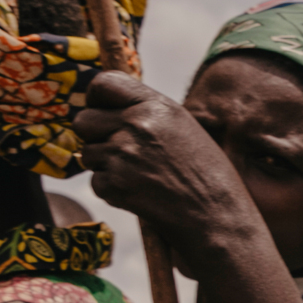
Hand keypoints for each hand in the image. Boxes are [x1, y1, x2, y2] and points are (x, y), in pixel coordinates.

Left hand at [71, 74, 269, 278]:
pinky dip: (113, 191)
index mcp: (156, 106)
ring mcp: (123, 154)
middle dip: (96, 136)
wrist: (218, 217)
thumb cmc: (207, 175)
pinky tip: (142, 195)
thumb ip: (148, 113)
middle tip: (123, 152)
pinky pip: (96, 182)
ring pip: (89, 154)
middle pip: (84, 121)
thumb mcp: (184, 128)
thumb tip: (110, 108)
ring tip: (142, 177)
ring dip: (107, 167)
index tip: (101, 110)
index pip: (103, 84)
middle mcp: (136, 125)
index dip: (96, 98)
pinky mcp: (115, 184)